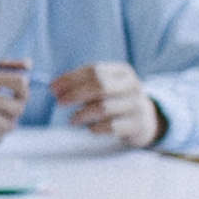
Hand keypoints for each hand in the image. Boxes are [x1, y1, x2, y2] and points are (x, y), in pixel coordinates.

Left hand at [51, 61, 165, 145]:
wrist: (146, 120)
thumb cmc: (116, 100)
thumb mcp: (105, 86)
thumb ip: (82, 83)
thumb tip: (54, 87)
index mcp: (122, 71)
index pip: (93, 70)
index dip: (70, 79)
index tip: (52, 88)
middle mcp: (132, 85)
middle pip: (99, 86)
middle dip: (75, 94)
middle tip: (59, 103)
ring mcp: (137, 105)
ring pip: (103, 107)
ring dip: (82, 114)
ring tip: (72, 120)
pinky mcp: (138, 125)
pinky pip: (112, 126)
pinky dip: (96, 128)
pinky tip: (89, 129)